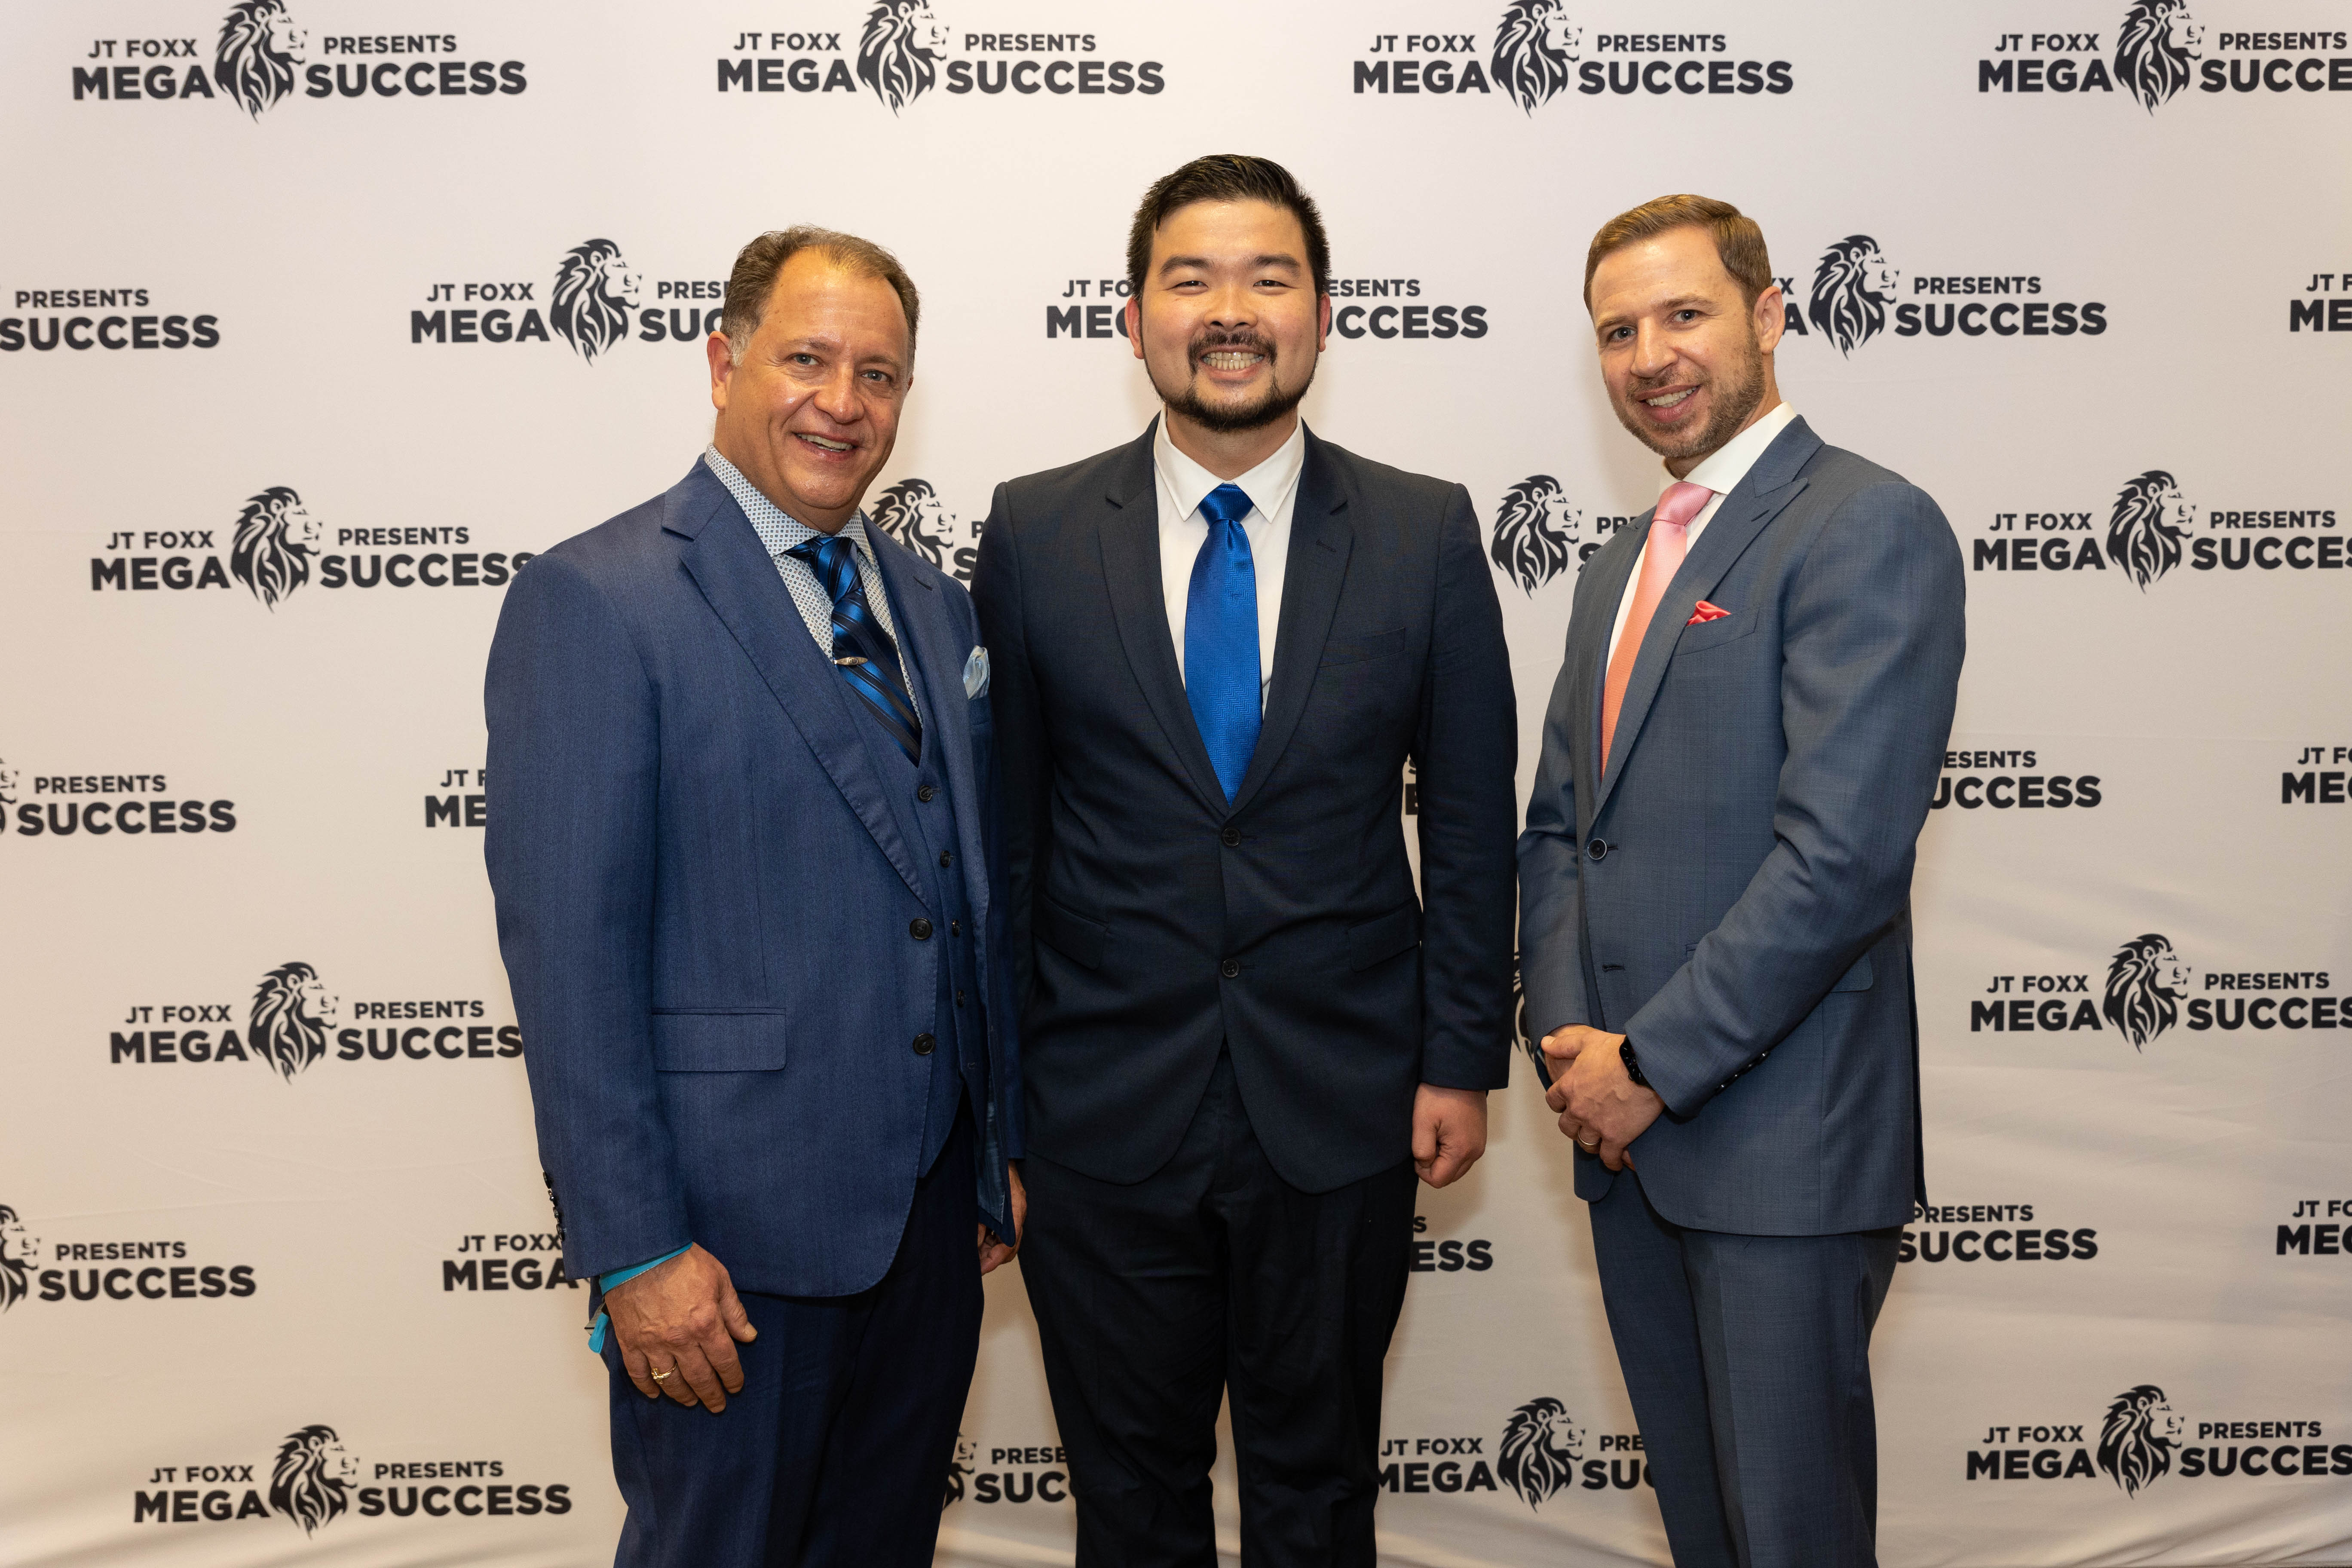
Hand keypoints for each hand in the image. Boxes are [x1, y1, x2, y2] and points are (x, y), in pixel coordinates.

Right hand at [605, 1244, 756, 1413]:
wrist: (640, 1251)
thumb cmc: (682, 1260)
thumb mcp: (719, 1279)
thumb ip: (734, 1311)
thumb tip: (749, 1336)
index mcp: (706, 1324)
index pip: (725, 1361)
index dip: (732, 1378)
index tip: (735, 1387)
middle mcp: (680, 1340)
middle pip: (699, 1378)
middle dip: (711, 1395)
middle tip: (717, 1406)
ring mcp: (653, 1344)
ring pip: (670, 1381)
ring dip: (683, 1395)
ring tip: (691, 1401)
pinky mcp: (630, 1342)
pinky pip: (638, 1373)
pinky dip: (647, 1387)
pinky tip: (655, 1394)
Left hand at [978, 1162, 1025, 1274]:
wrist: (995, 1149)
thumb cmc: (990, 1168)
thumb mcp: (981, 1199)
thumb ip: (979, 1224)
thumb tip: (975, 1247)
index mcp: (1017, 1209)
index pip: (1009, 1245)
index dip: (994, 1260)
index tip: (979, 1270)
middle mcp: (1018, 1212)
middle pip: (1009, 1247)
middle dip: (992, 1259)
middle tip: (973, 1266)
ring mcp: (1015, 1210)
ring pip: (1005, 1241)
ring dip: (990, 1250)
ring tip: (973, 1256)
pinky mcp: (1009, 1208)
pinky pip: (1002, 1231)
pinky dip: (990, 1239)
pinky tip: (978, 1242)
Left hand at [1412, 1085, 1488, 1187]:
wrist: (1460, 1071)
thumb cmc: (1439, 1093)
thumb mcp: (1422, 1121)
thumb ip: (1421, 1150)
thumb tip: (1425, 1164)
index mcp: (1461, 1151)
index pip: (1438, 1180)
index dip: (1422, 1170)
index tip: (1417, 1149)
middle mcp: (1475, 1152)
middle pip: (1449, 1176)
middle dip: (1433, 1166)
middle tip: (1425, 1140)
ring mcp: (1479, 1144)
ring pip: (1456, 1167)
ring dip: (1442, 1158)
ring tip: (1434, 1134)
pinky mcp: (1479, 1137)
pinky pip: (1463, 1155)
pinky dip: (1451, 1151)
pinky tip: (1443, 1131)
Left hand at [1541, 1025, 1662, 1172]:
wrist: (1647, 1066)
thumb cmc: (1619, 1051)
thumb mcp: (1587, 1041)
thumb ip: (1564, 1044)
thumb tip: (1544, 1044)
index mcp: (1569, 1087)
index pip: (1553, 1102)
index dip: (1559, 1104)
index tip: (1566, 1105)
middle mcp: (1578, 1109)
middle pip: (1567, 1127)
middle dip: (1574, 1127)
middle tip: (1585, 1125)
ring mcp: (1596, 1126)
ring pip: (1586, 1144)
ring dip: (1592, 1143)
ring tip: (1600, 1143)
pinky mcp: (1616, 1138)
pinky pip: (1609, 1158)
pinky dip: (1613, 1161)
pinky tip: (1618, 1162)